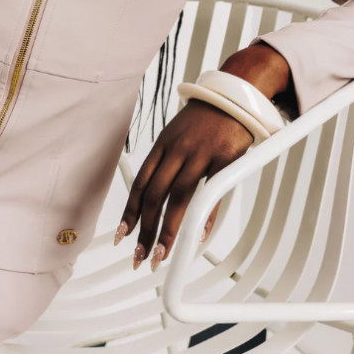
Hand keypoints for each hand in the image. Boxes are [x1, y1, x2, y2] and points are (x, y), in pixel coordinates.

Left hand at [113, 43, 291, 271]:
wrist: (231, 97)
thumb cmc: (202, 121)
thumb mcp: (176, 136)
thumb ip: (165, 164)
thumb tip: (152, 196)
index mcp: (162, 146)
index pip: (140, 183)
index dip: (130, 212)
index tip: (122, 235)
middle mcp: (177, 150)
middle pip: (155, 195)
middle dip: (145, 229)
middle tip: (140, 256)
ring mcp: (200, 153)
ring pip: (179, 197)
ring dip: (168, 230)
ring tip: (162, 253)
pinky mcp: (224, 158)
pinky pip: (212, 191)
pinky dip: (204, 216)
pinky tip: (196, 235)